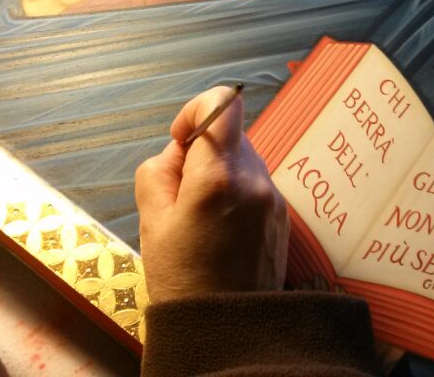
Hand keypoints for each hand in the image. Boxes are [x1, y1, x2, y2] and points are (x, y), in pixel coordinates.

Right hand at [136, 86, 288, 303]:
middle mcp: (255, 179)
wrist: (226, 330)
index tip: (180, 141)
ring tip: (201, 219)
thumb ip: (159, 170)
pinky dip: (235, 193)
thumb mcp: (151, 222)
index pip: (224, 103)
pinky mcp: (282, 215)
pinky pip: (255, 184)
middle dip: (202, 152)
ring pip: (242, 159)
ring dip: (219, 173)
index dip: (196, 110)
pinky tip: (220, 230)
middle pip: (229, 134)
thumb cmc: (182, 279)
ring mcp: (273, 197)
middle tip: (182, 194)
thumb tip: (180, 149)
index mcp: (219, 177)